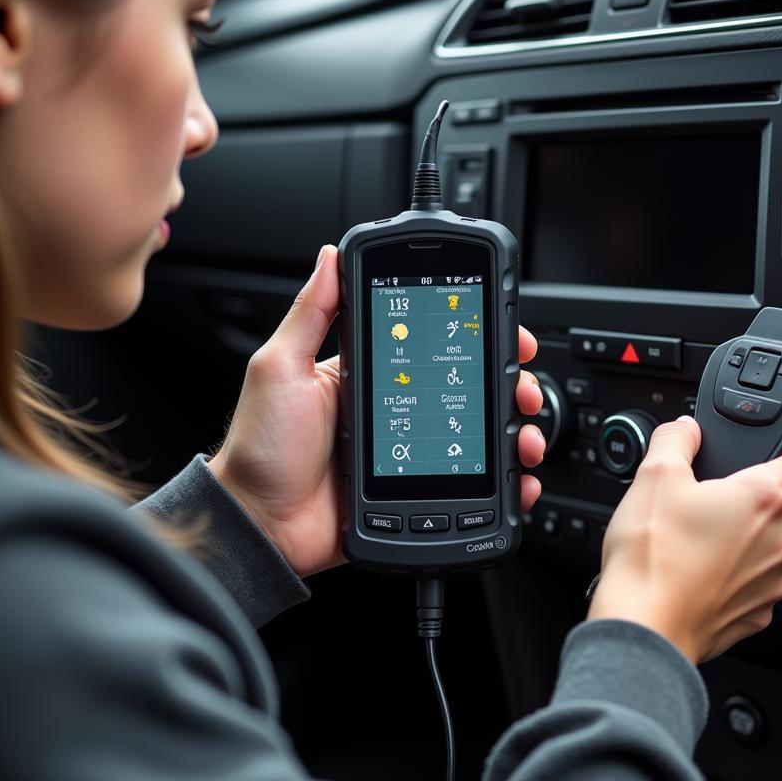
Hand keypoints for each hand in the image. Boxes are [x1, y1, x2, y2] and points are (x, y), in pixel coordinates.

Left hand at [206, 245, 545, 576]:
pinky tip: (517, 479)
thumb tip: (330, 257)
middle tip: (520, 386)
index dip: (472, 334)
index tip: (503, 328)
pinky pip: (468, 485)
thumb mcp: (280, 368)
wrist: (259, 523)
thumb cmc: (262, 446)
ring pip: (476, 436)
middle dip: (505, 383)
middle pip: (466, 389)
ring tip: (522, 436)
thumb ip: (310, 313)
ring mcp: (408, 453)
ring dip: (511, 431)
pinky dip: (501, 485)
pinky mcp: (414, 492)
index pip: (433, 343)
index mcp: (369, 374)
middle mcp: (395, 409)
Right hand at [587, 416, 781, 662]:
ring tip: (692, 540)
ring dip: (739, 536)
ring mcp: (775, 580)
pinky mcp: (759, 612)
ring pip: (765, 543)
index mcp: (766, 497)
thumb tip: (685, 429)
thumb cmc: (653, 558)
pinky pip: (753, 580)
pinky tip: (695, 570)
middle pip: (780, 502)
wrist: (643, 627)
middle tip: (704, 500)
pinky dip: (730, 572)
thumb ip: (676, 438)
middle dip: (746, 497)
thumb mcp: (654, 475)